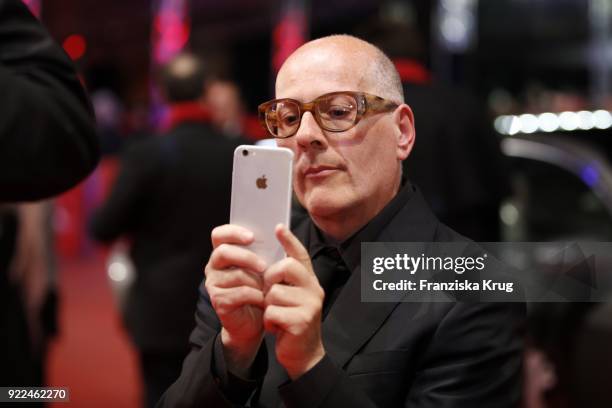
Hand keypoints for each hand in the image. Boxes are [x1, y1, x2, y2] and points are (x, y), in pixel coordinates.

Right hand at [205, 224, 267, 375]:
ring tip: (267, 288)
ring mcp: (214, 284)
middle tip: (264, 266)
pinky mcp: (218, 301)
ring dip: (256, 281)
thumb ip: (265, 250)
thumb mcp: (264, 268)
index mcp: (223, 253)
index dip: (233, 232)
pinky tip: (263, 299)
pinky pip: (240, 293)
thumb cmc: (261, 289)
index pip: (219, 235)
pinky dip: (256, 296)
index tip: (252, 237)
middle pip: (224, 252)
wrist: (256, 321)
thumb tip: (278, 229)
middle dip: (247, 257)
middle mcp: (214, 266)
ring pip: (236, 275)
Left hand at [263, 224, 324, 378]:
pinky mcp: (302, 321)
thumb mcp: (293, 298)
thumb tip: (270, 262)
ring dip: (268, 306)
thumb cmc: (293, 323)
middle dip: (270, 279)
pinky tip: (277, 328)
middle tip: (270, 294)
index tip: (278, 227)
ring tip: (276, 316)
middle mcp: (314, 289)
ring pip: (275, 292)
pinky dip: (269, 322)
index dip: (289, 240)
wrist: (304, 356)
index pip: (300, 255)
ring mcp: (310, 305)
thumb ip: (286, 281)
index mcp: (310, 281)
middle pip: (285, 267)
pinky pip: (273, 312)